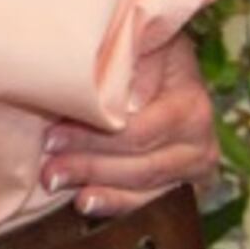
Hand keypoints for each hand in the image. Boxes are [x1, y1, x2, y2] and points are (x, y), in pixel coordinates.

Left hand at [40, 24, 220, 211]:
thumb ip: (134, 65)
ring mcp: (194, 169)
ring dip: (98, 189)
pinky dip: (116, 204)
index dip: (95, 139)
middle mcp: (200, 143)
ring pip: (143, 189)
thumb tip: (123, 100)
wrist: (168, 67)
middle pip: (142, 166)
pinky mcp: (183, 186)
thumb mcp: (141, 44)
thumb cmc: (145, 53)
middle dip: (90, 168)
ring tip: (57, 184)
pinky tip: (86, 203)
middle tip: (48, 169)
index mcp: (191, 106)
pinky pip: (149, 203)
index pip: (140, 133)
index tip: (52, 138)